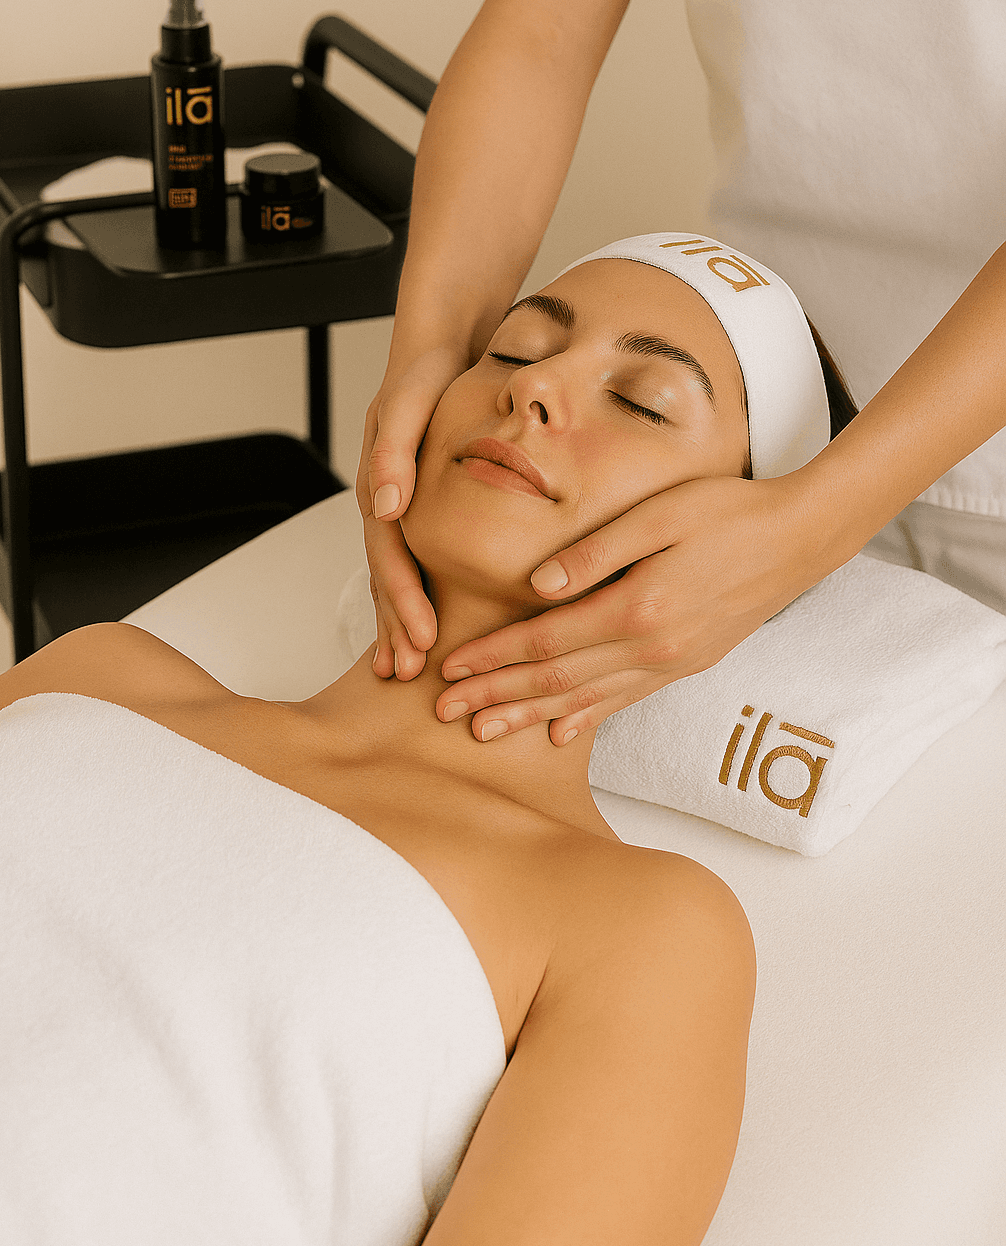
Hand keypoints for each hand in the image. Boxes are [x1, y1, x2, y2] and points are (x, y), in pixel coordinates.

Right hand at [356, 347, 467, 679]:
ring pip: (394, 573)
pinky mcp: (417, 503)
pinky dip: (414, 592)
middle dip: (395, 626)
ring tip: (404, 664)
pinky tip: (426, 620)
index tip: (422, 639)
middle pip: (386, 575)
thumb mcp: (407, 403)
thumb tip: (384, 507)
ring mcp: (398, 505)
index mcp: (381, 486)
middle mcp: (385, 502)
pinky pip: (413, 558)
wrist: (438, 345)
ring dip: (398, 619)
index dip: (402, 600)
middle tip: (408, 674)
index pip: (390, 556)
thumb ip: (393, 453)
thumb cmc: (425, 373)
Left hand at [436, 471, 833, 741]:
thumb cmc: (727, 511)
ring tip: (485, 732)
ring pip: (586, 700)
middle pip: (557, 680)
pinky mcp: (686, 663)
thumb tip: (536, 585)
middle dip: (497, 696)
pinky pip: (626, 700)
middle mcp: (652, 648)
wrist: (799, 538)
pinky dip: (587, 718)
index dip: (494, 656)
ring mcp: (672, 662)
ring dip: (531, 716)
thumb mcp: (659, 514)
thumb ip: (596, 551)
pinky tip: (561, 733)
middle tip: (445, 713)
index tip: (450, 668)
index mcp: (637, 607)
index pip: (546, 641)